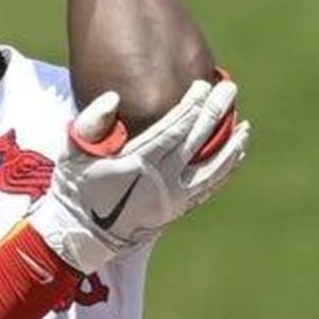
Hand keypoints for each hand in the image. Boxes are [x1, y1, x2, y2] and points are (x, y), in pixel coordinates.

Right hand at [27, 77, 249, 273]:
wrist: (83, 233)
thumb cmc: (77, 186)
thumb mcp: (73, 151)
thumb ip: (92, 122)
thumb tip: (115, 97)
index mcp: (138, 163)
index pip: (174, 128)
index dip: (192, 105)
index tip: (203, 84)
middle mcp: (161, 181)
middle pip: (198, 141)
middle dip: (215, 112)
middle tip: (230, 89)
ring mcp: (173, 198)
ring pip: (213, 168)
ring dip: (232, 145)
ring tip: (245, 126)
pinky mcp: (177, 210)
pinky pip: (209, 187)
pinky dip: (226, 169)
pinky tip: (236, 154)